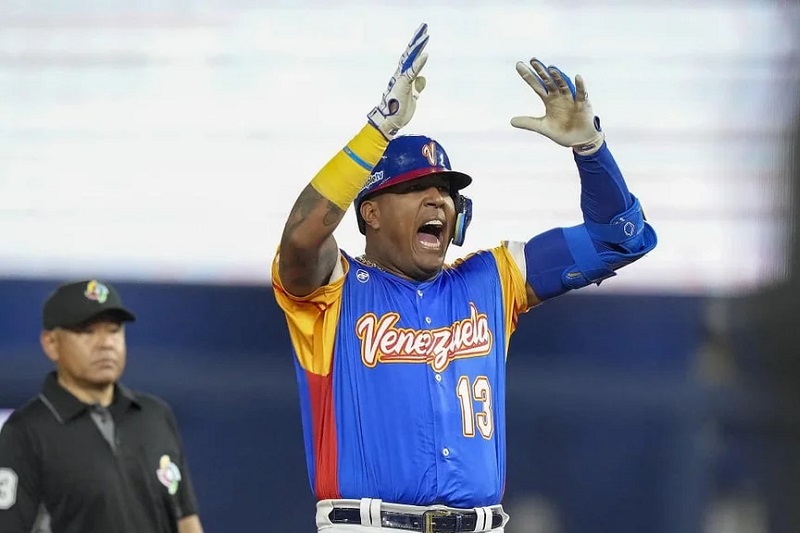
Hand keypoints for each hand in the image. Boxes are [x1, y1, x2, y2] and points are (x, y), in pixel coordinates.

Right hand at [367, 23, 429, 139]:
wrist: (390, 121)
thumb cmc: (399, 110)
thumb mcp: (413, 96)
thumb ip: (417, 85)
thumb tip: (422, 77)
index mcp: (404, 77)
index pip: (411, 58)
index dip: (417, 46)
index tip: (423, 35)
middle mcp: (401, 75)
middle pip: (410, 53)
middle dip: (417, 40)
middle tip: (424, 27)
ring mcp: (401, 79)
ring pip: (410, 59)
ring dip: (417, 47)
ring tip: (424, 35)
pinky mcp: (403, 85)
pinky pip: (412, 72)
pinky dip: (419, 63)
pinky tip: (425, 54)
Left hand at [510, 58, 603, 154]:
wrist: (578, 141)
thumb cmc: (562, 132)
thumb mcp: (542, 127)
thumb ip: (528, 122)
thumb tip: (511, 121)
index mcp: (549, 100)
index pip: (537, 85)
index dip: (529, 76)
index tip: (519, 65)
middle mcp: (559, 96)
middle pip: (549, 81)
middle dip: (541, 72)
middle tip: (533, 60)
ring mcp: (571, 99)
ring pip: (563, 85)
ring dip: (558, 77)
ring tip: (550, 68)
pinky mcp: (582, 104)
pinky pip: (581, 93)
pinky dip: (580, 86)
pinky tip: (577, 77)